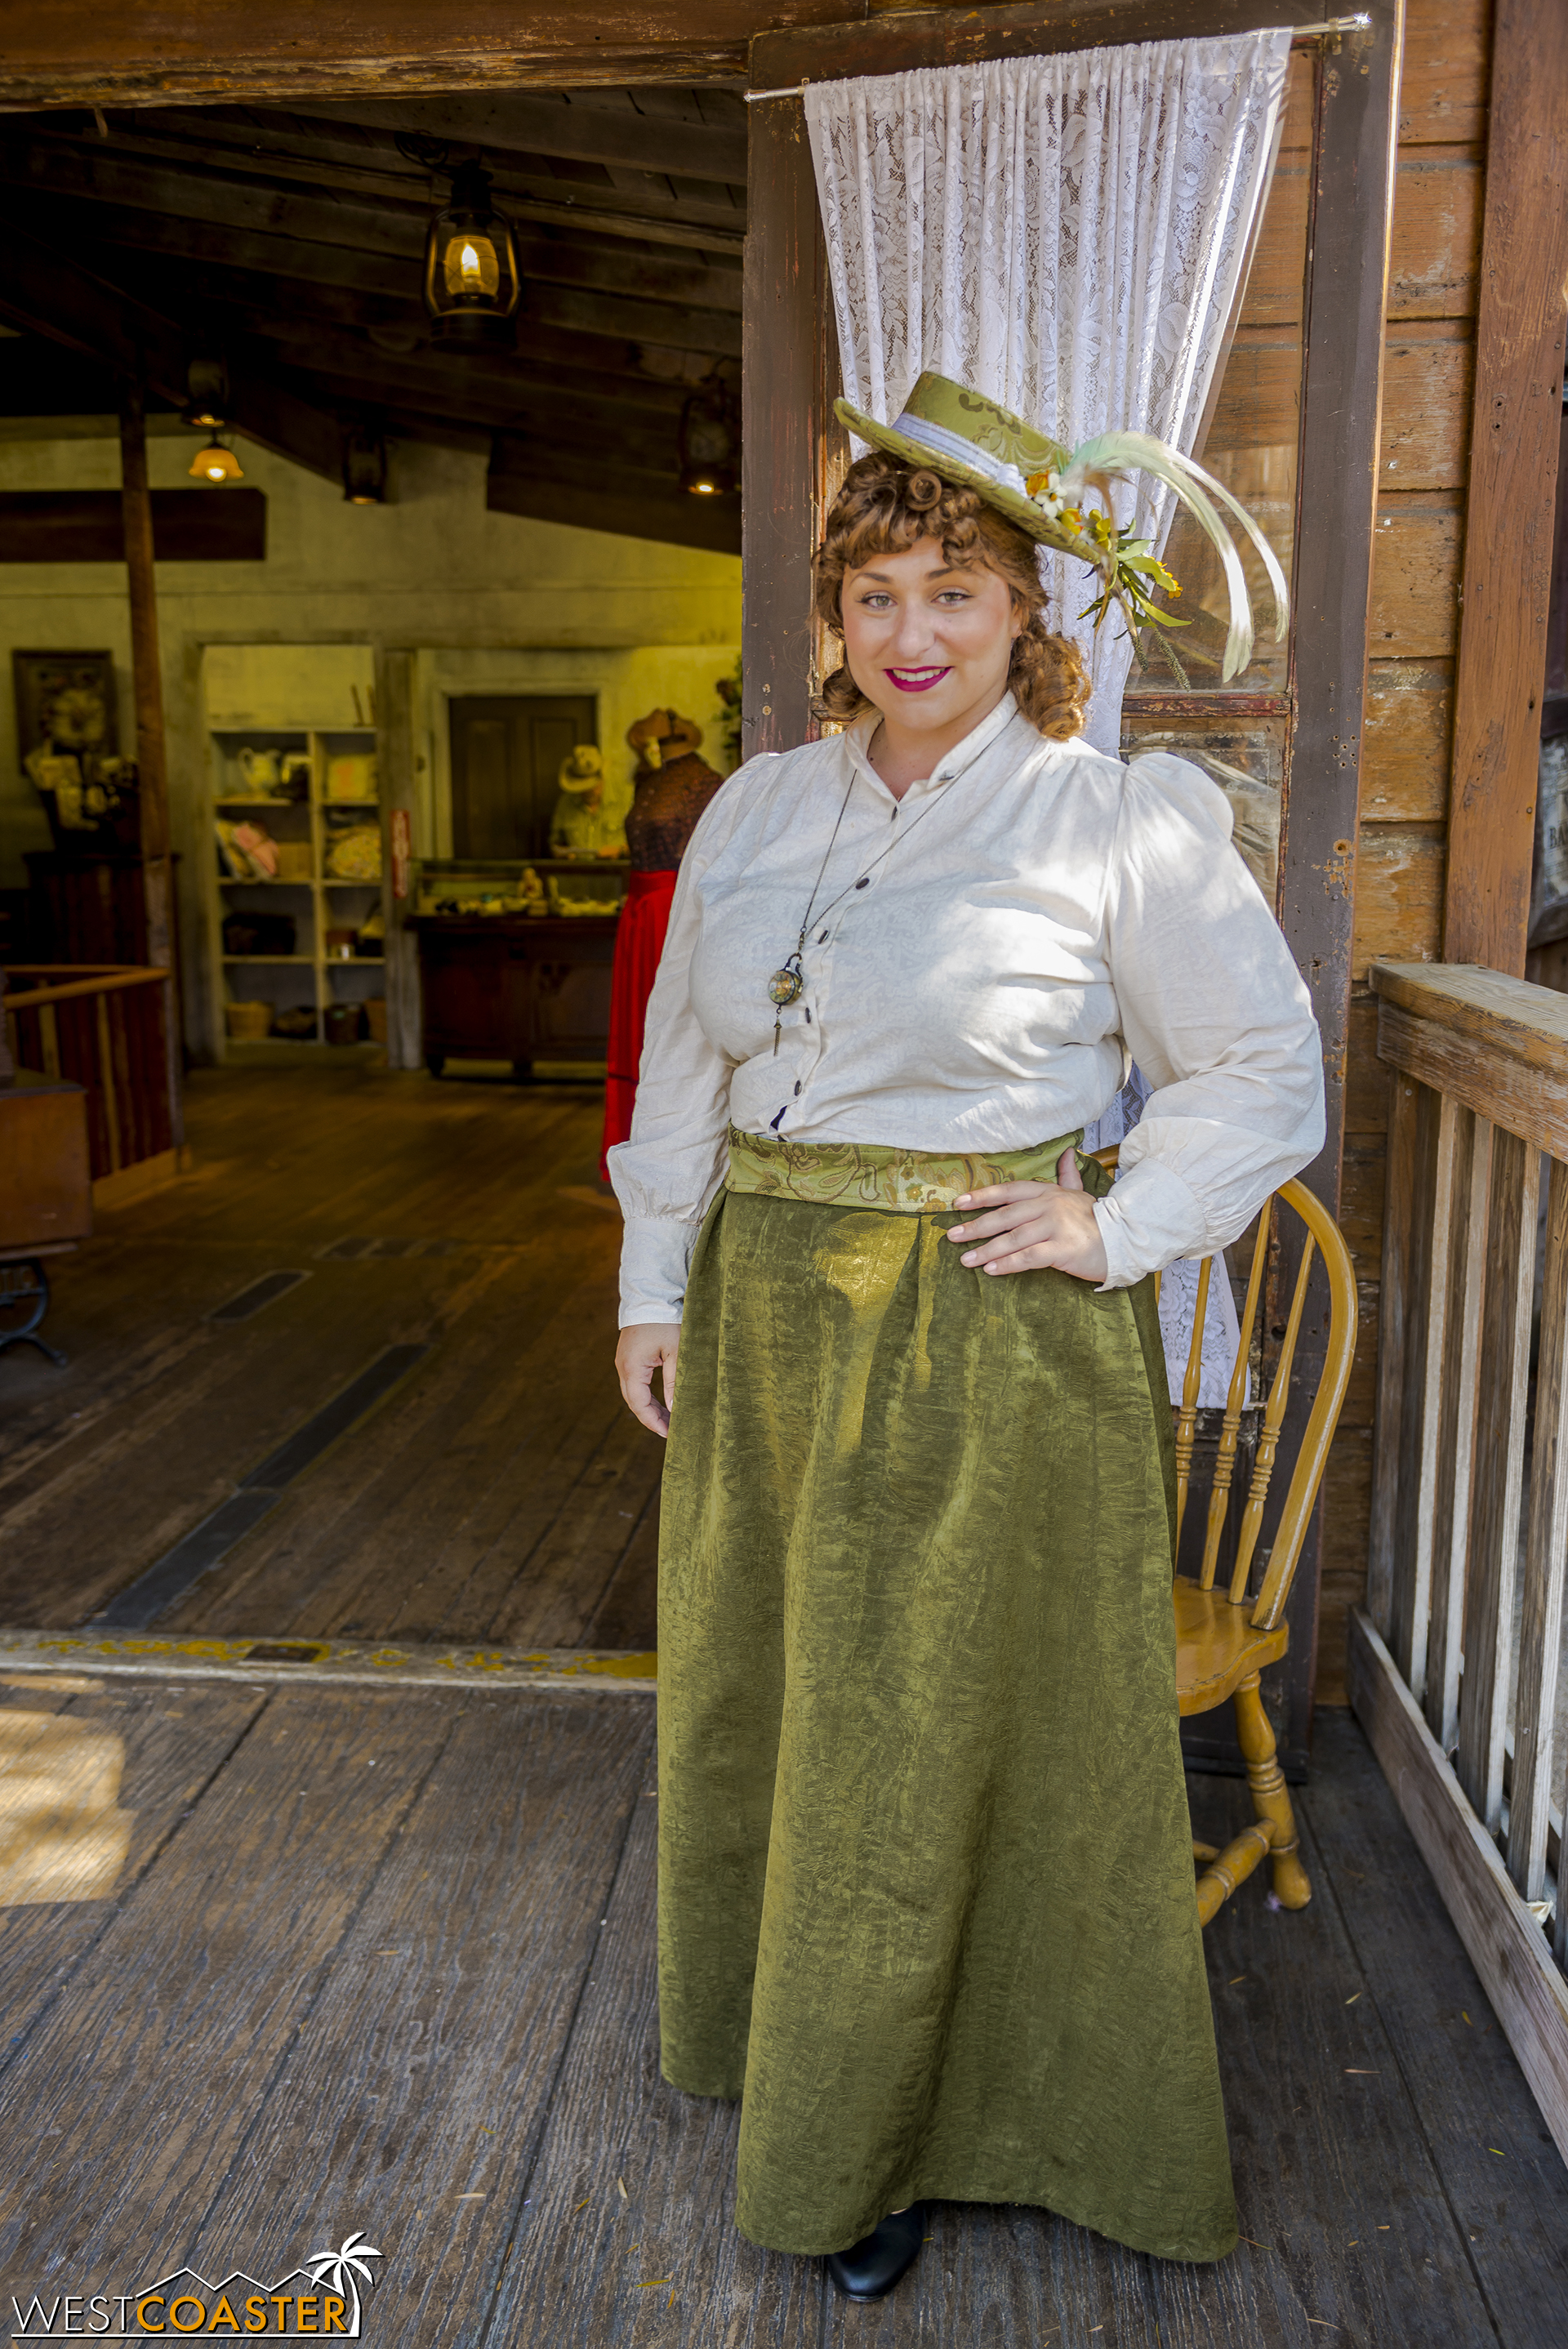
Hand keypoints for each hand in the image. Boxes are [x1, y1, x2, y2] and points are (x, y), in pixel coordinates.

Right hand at [616, 1322, 681, 1436]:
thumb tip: (674, 1408)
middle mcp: (623, 1367)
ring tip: (669, 1420)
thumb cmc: (665, 1321)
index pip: (640, 1405)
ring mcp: (624, 1362)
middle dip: (652, 1418)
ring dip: (650, 1408)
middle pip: (634, 1402)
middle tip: (671, 1431)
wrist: (651, 1296)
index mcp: (632, 1368)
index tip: (669, 1434)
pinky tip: (662, 1402)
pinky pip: (636, 1383)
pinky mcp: (629, 1357)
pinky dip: (647, 1396)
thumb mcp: (675, 1352)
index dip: (653, 1422)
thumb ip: (674, 1381)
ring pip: (634, 1394)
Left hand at [945, 1147, 1108, 1283]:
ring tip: (966, 1260)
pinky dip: (1008, 1264)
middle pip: (1005, 1216)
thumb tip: (1066, 1152)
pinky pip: (1029, 1257)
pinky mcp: (1063, 1249)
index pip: (1009, 1191)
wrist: (1126, 1240)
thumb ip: (1067, 1176)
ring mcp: (1056, 1227)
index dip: (982, 1196)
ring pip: (1013, 1239)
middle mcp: (1049, 1206)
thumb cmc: (1096, 1220)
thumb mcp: (1079, 1194)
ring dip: (986, 1250)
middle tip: (952, 1236)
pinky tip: (991, 1270)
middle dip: (975, 1226)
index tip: (959, 1204)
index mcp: (1049, 1192)